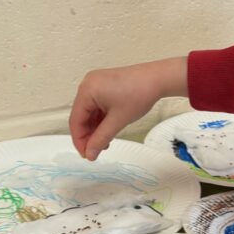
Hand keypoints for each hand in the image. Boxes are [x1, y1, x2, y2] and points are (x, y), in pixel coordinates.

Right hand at [69, 57, 187, 160]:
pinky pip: (97, 107)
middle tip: (95, 151)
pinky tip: (108, 131)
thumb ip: (101, 139)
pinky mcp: (105, 87)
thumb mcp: (118, 121)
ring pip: (90, 113)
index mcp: (87, 90)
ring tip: (105, 142)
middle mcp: (88, 85)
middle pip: (81, 117)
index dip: (80, 140)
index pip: (76, 121)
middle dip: (88, 135)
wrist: (157, 79)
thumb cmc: (140, 92)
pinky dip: (101, 120)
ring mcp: (96, 85)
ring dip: (95, 129)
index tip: (86, 154)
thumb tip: (90, 153)